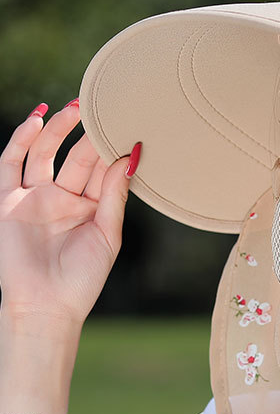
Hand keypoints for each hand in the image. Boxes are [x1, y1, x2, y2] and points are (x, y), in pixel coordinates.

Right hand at [0, 101, 137, 325]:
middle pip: (77, 159)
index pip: (103, 171)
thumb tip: (132, 156)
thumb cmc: (83, 277)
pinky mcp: (8, 201)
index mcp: (91, 208)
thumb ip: (116, 195)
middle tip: (104, 110)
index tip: (129, 126)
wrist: (47, 305)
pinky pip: (11, 164)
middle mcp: (63, 199)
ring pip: (45, 154)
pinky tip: (37, 119)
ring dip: (58, 130)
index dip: (113, 150)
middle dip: (89, 136)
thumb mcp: (108, 234)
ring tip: (75, 108)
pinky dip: (21, 140)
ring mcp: (34, 198)